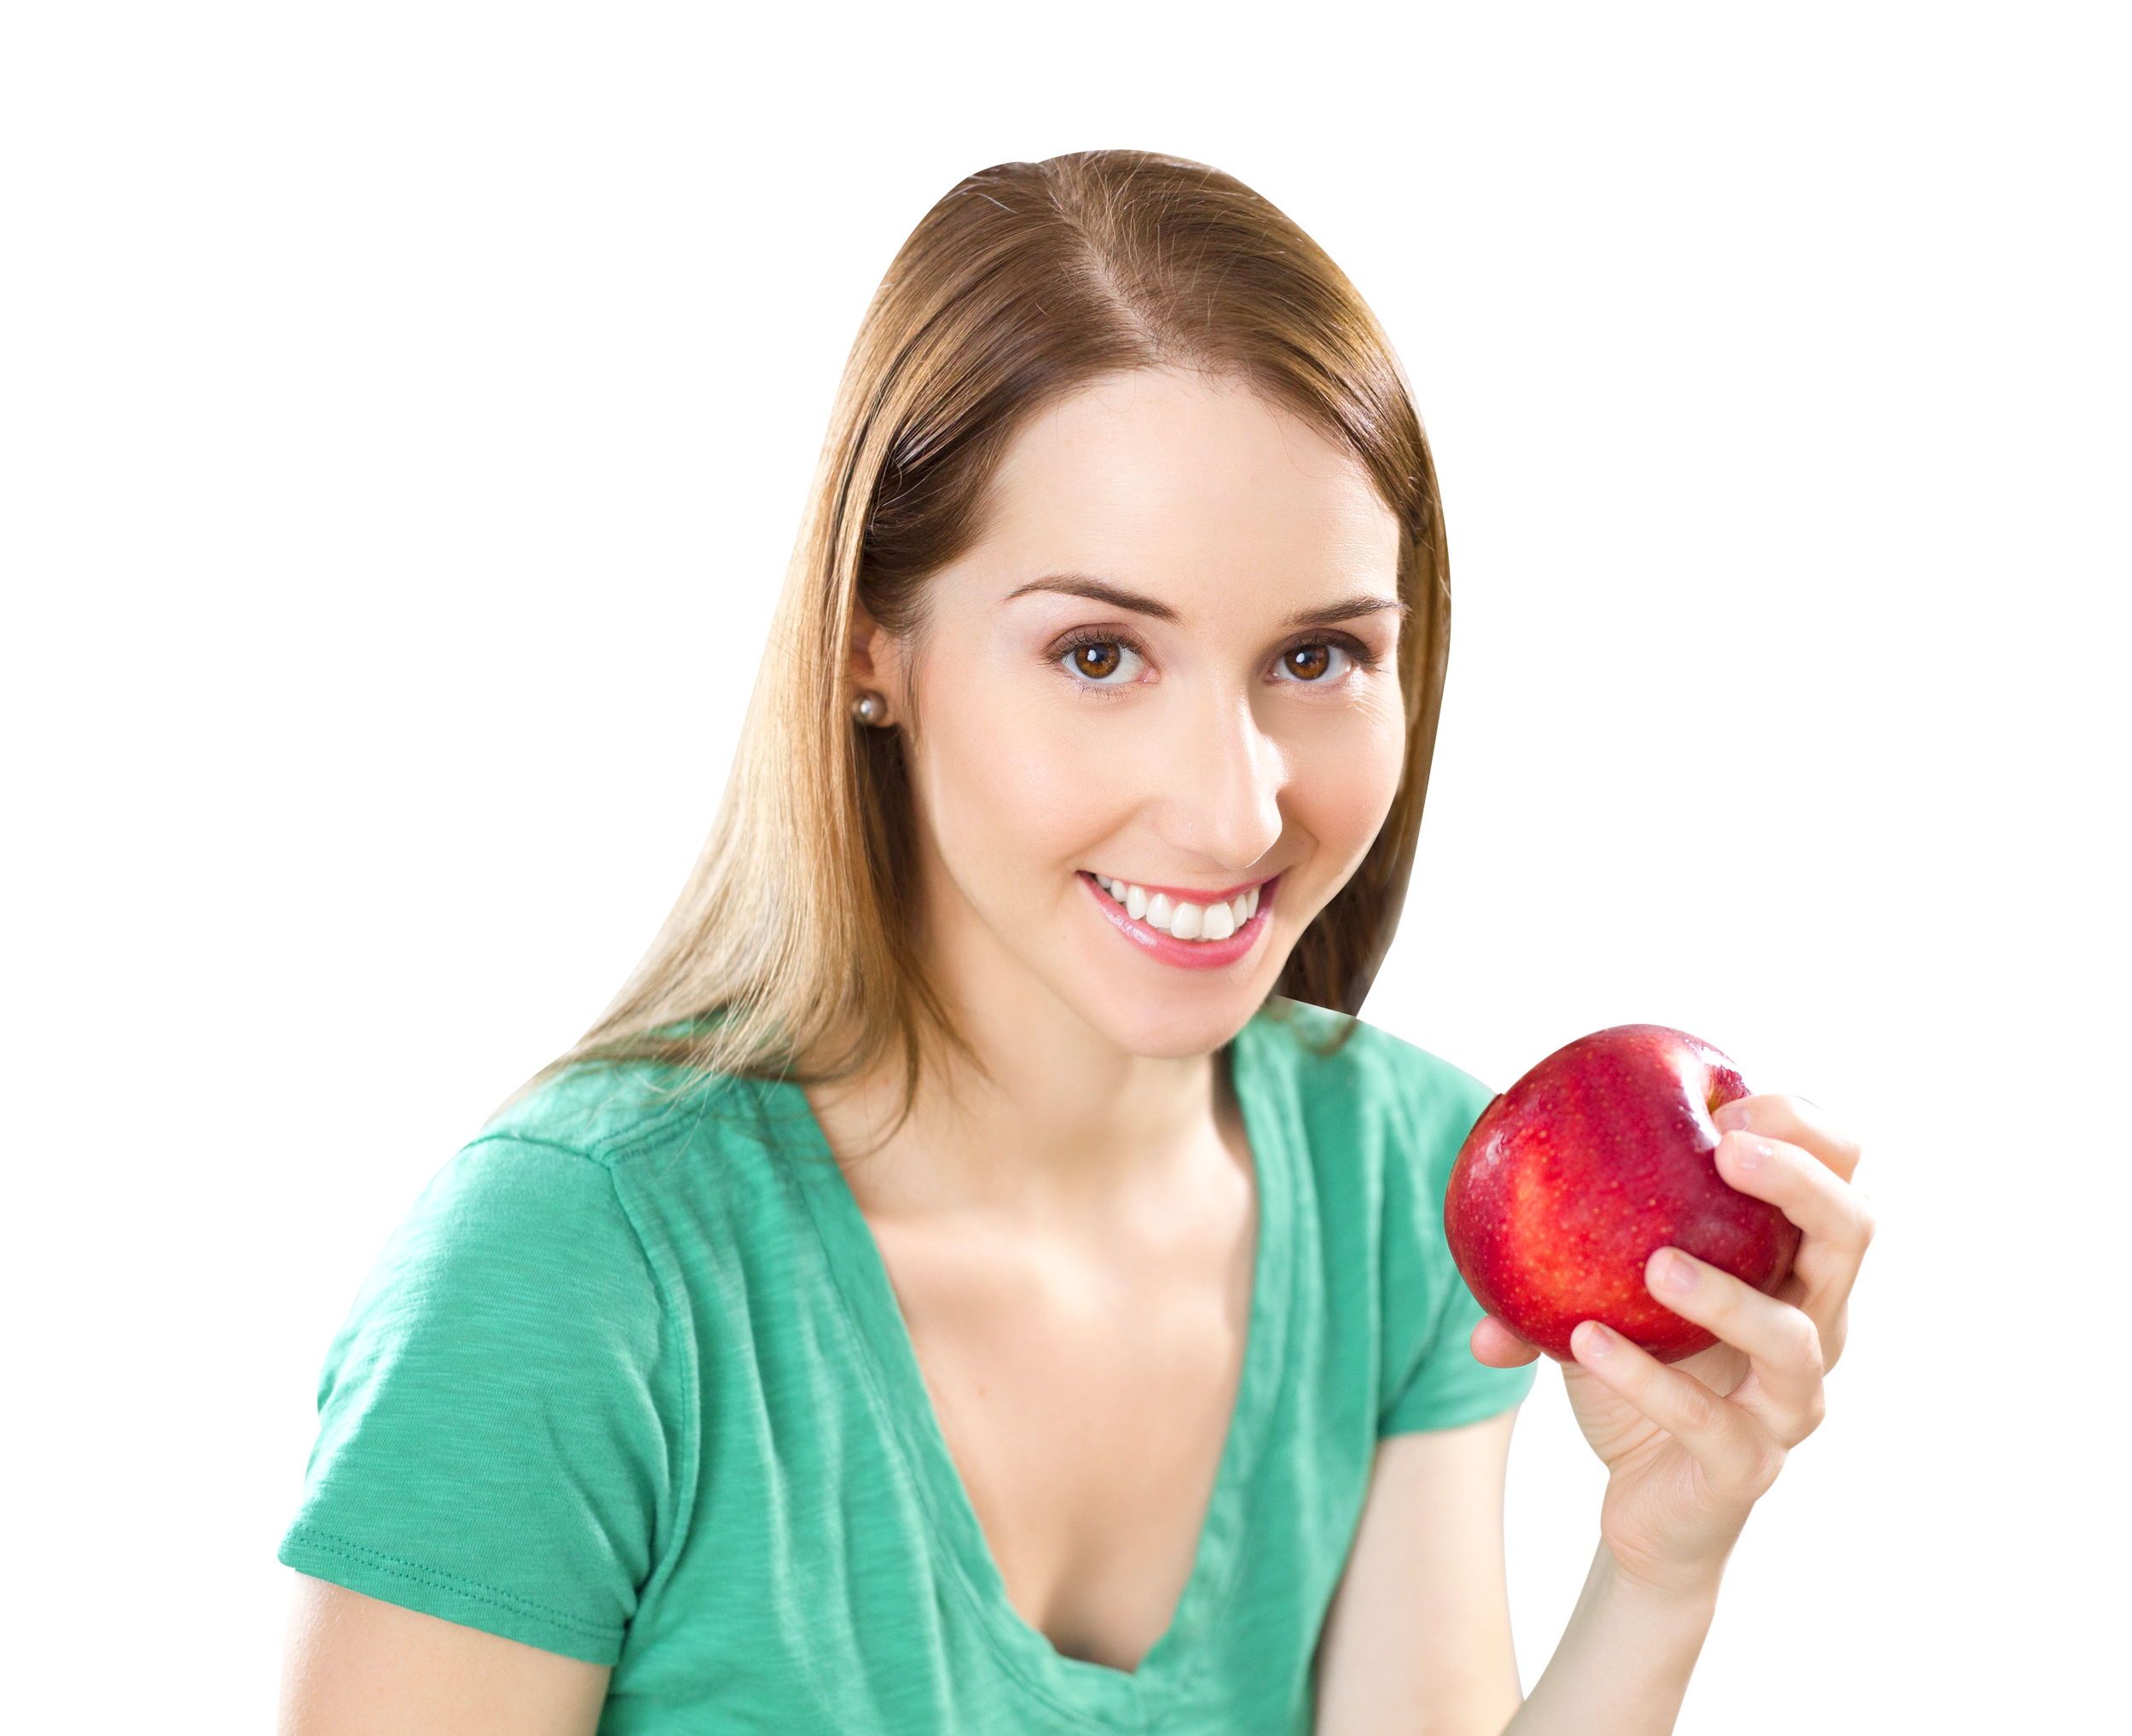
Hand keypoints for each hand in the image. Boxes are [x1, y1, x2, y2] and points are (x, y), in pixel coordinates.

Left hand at [1471, 1093, 1875, 1597]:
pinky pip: (1707, 1420)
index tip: (1731, 1104)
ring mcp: (1789, 1401)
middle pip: (1850, 1237)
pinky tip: (1585, 1340)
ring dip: (1727, 1295)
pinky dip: (1644, 1377)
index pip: (1837, 1179)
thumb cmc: (1638, 1381)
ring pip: (1795, 1338)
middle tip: (1725, 1149)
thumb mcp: (1602, 1294)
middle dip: (1798, 1182)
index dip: (1803, 1133)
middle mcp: (1813, 1326)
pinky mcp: (1747, 1465)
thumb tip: (1483, 1183)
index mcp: (1790, 1270)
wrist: (1647, 1508)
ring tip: (1655, 1263)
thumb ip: (1555, 1243)